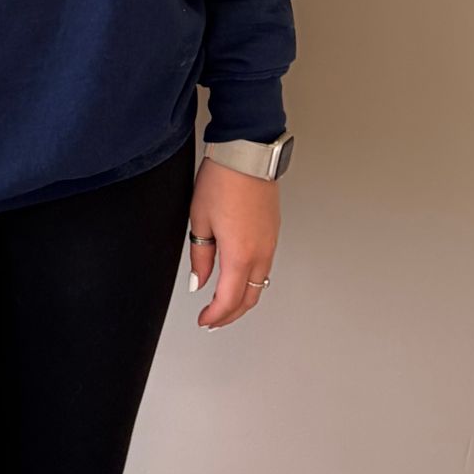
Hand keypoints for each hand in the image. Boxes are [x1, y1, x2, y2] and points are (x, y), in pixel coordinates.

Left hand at [186, 159, 279, 328]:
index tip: (203, 320)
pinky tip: (238, 277)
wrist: (247, 153)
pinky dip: (252, 280)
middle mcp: (260, 252)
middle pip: (249, 298)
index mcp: (239, 254)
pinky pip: (265, 266)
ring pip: (260, 284)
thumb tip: (199, 281)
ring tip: (225, 303)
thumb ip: (201, 256)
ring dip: (243, 298)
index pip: (228, 300)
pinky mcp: (273, 232)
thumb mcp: (199, 219)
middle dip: (230, 314)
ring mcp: (270, 242)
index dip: (215, 316)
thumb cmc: (223, 180)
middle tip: (213, 319)